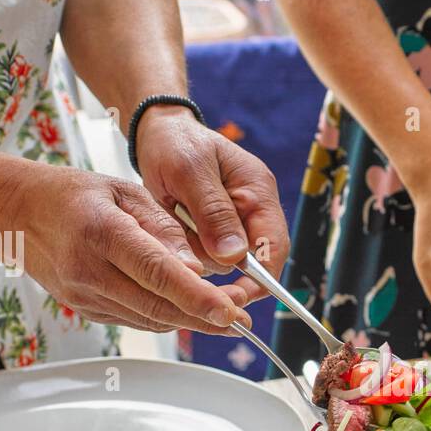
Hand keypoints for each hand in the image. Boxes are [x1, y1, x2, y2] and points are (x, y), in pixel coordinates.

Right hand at [5, 165, 251, 334]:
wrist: (15, 213)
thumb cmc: (73, 195)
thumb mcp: (123, 190)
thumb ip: (164, 227)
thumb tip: (200, 265)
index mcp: (102, 231)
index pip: (157, 273)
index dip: (197, 297)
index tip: (230, 310)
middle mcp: (89, 270)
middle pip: (158, 307)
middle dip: (205, 317)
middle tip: (241, 318)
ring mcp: (84, 296)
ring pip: (149, 320)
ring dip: (190, 321)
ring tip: (225, 315)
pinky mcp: (85, 310)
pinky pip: (136, 320)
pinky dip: (165, 317)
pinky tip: (187, 309)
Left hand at [133, 106, 290, 305]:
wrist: (156, 134)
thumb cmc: (175, 143)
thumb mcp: (190, 170)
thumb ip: (213, 212)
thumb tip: (234, 257)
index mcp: (258, 192)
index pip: (274, 246)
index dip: (261, 277)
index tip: (235, 296)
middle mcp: (251, 212)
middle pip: (253, 262)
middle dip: (224, 270)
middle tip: (193, 270)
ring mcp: (233, 225)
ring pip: (225, 265)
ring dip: (200, 258)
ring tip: (175, 228)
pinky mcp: (213, 233)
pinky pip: (206, 258)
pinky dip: (188, 252)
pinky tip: (173, 231)